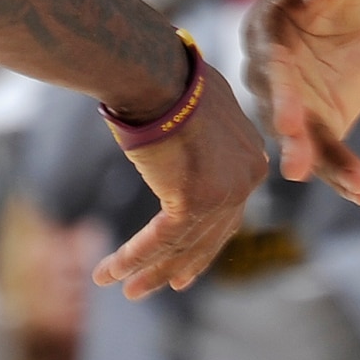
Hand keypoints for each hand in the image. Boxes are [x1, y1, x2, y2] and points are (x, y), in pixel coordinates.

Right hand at [92, 60, 267, 296]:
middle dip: (185, 264)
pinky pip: (157, 240)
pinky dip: (131, 258)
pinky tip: (108, 272)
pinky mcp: (193, 201)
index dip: (207, 241)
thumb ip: (204, 135)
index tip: (188, 264)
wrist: (158, 70)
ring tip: (125, 289)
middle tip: (171, 285)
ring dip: (148, 271)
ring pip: (181, 245)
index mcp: (250, 160)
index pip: (229, 212)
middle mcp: (245, 181)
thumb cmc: (169, 78)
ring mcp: (222, 193)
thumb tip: (189, 137)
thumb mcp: (198, 109)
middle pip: (212, 235)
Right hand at [245, 0, 359, 204]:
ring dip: (320, 163)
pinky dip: (345, 172)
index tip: (288, 119)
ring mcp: (292, 101)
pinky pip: (328, 151)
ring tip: (354, 187)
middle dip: (289, 137)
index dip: (279, 90)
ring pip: (302, 138)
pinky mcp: (318, 120)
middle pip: (276, 107)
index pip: (270, 62)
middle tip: (297, 166)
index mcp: (267, 30)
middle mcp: (270, 71)